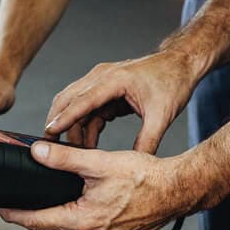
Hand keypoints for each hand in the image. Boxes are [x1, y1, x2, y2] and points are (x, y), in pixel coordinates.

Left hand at [0, 140, 202, 229]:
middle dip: (32, 217)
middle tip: (16, 205)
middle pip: (51, 229)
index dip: (16, 214)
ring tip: (41, 204)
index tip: (1, 209)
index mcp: (86, 221)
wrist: (177, 189)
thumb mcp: (99, 162)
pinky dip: (75, 221)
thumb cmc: (148, 178)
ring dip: (54, 218)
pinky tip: (74, 207)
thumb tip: (39, 153)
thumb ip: (65, 158)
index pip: (39, 222)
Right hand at [45, 49, 202, 153]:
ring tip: (72, 151)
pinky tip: (88, 143)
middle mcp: (102, 76)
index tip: (49, 132)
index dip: (65, 117)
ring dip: (72, 126)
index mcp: (115, 79)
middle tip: (49, 145)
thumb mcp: (162, 116)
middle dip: (56, 121)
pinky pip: (88, 108)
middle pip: (68, 98)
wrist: (180, 64)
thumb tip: (136, 164)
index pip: (83, 100)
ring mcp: (102, 80)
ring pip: (75, 104)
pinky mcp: (105, 88)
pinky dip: (85, 124)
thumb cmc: (172, 82)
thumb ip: (147, 141)